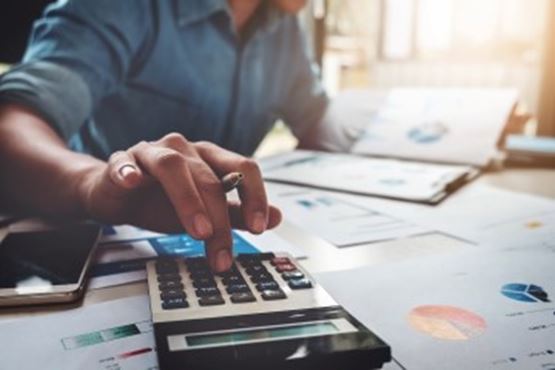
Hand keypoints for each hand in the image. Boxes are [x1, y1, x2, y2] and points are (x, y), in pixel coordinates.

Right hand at [78, 133, 281, 271]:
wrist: (118, 196)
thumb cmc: (163, 200)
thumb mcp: (205, 212)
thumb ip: (238, 214)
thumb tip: (277, 218)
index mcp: (210, 158)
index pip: (243, 168)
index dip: (255, 196)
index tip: (260, 227)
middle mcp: (185, 150)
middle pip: (209, 178)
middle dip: (220, 220)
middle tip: (223, 253)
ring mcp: (152, 152)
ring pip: (173, 167)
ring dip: (188, 199)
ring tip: (198, 231)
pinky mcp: (121, 161)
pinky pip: (124, 162)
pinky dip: (129, 170)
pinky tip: (133, 181)